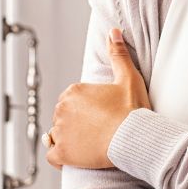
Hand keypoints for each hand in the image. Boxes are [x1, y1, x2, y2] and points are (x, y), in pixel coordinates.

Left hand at [47, 29, 150, 168]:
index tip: (100, 114)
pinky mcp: (62, 153)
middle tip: (97, 129)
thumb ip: (118, 54)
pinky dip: (60, 157)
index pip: (72, 100)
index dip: (86, 108)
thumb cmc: (132, 108)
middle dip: (76, 122)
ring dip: (69, 139)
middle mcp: (61, 109)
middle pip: (63, 116)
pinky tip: (73, 156)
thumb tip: (113, 31)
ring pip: (57, 135)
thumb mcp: (128, 77)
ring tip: (89, 143)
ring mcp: (60, 132)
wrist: (134, 136)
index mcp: (74, 91)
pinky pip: (53, 156)